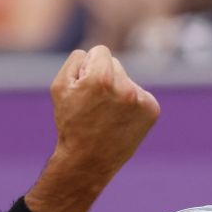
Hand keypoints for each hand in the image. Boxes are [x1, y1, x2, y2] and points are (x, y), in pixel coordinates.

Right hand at [49, 46, 159, 188]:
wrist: (89, 160)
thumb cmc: (70, 123)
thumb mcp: (60, 86)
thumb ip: (76, 59)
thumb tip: (95, 53)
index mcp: (101, 79)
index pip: (100, 51)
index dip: (88, 67)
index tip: (85, 87)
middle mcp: (125, 88)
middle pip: (115, 64)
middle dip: (104, 77)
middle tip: (94, 104)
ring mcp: (141, 100)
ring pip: (127, 79)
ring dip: (118, 90)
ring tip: (107, 114)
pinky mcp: (152, 110)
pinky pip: (139, 93)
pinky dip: (131, 103)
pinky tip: (120, 119)